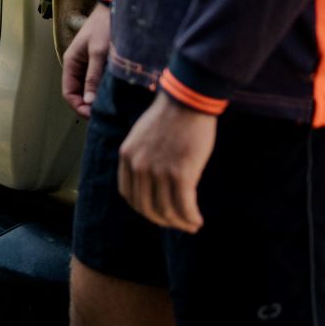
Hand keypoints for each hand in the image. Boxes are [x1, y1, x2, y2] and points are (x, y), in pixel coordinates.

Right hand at [61, 4, 112, 117]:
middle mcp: (78, 66)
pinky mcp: (100, 64)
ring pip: (89, 89)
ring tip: (110, 105)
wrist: (115, 9)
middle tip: (104, 113)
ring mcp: (89, 65)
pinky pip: (98, 82)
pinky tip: (114, 94)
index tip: (93, 115)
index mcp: (71, 62)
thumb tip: (88, 102)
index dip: (78, 106)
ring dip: (97, 98)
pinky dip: (104, 90)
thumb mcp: (98, 52)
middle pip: (78, 93)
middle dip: (88, 105)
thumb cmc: (104, 27)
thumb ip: (92, 77)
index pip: (68, 92)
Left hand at [117, 94, 216, 232]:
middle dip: (163, 220)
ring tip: (191, 225)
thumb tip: (153, 183)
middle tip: (178, 224)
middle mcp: (138, 166)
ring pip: (166, 210)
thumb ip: (142, 158)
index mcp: (126, 156)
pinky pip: (184, 206)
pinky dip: (191, 217)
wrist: (187, 100)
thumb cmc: (170, 115)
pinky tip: (197, 221)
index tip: (157, 213)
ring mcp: (158, 171)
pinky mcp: (180, 173)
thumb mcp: (143, 136)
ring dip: (180, 223)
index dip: (143, 209)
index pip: (129, 195)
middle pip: (146, 207)